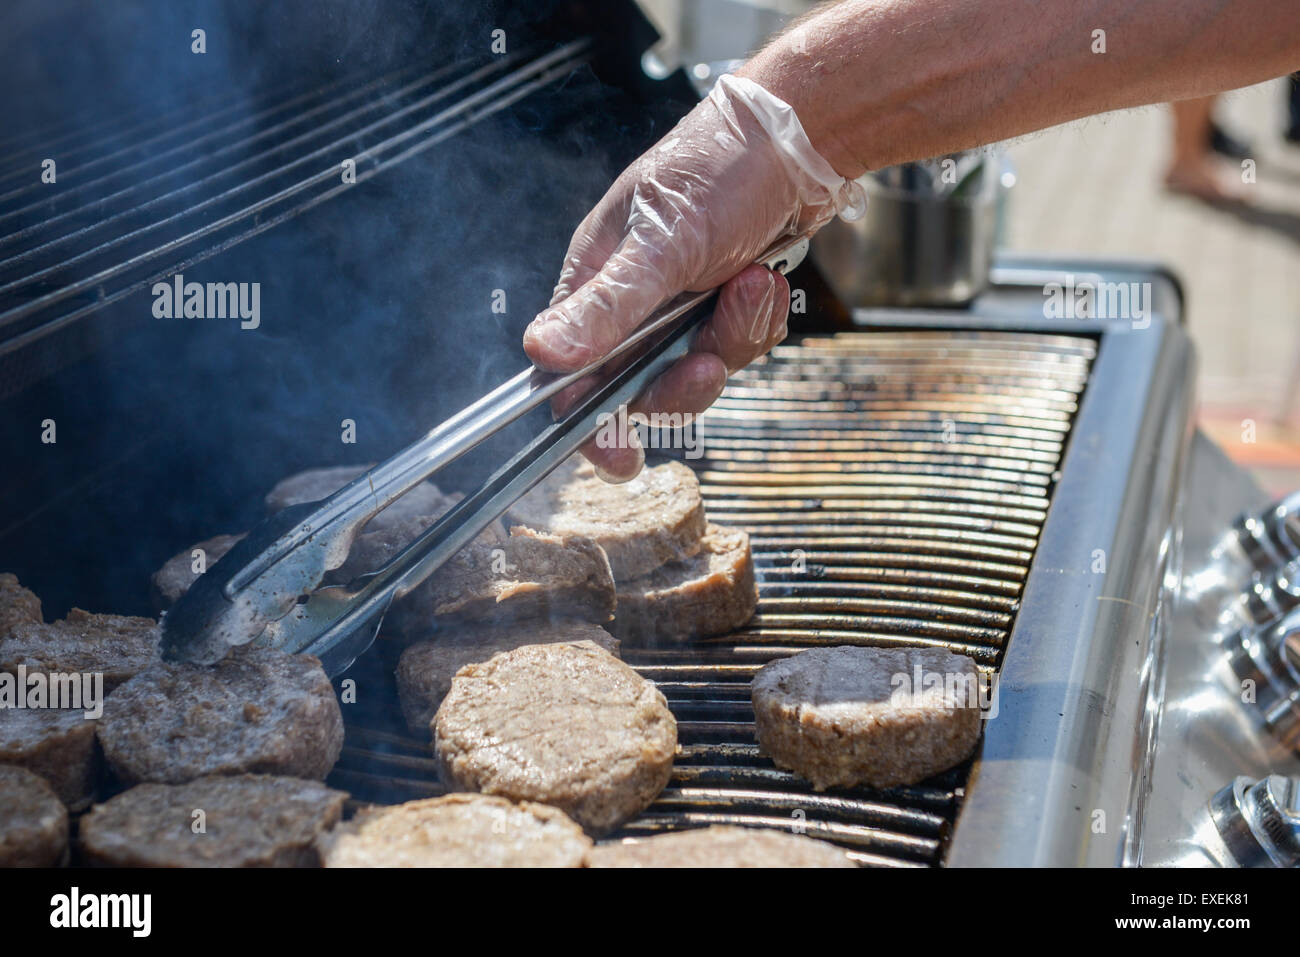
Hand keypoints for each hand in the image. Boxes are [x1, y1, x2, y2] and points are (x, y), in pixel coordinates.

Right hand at [523, 75, 862, 480]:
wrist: (799, 143)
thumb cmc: (719, 171)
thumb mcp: (661, 242)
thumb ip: (608, 305)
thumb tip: (543, 353)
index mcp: (595, 282)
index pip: (571, 374)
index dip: (591, 421)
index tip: (619, 457)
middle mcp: (631, 302)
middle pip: (641, 386)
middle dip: (684, 377)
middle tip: (708, 358)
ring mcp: (679, 308)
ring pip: (696, 370)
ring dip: (730, 339)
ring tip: (751, 286)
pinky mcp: (720, 308)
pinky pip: (734, 348)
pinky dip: (756, 322)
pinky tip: (765, 282)